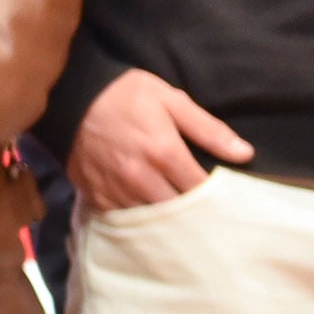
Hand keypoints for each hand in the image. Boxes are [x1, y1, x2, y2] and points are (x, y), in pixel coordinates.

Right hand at [67, 68, 252, 212]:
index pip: (201, 191)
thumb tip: (245, 154)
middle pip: (178, 212)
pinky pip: (122, 218)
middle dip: (191, 212)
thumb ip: (208, 128)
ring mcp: (116, 189)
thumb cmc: (123, 94)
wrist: (68, 94)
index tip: (222, 197)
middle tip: (201, 209)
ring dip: (164, 217)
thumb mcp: (170, 99)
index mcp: (164, 153)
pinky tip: (142, 206)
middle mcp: (140, 177)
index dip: (215, 196)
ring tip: (175, 213)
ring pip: (151, 219)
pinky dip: (135, 214)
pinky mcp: (95, 194)